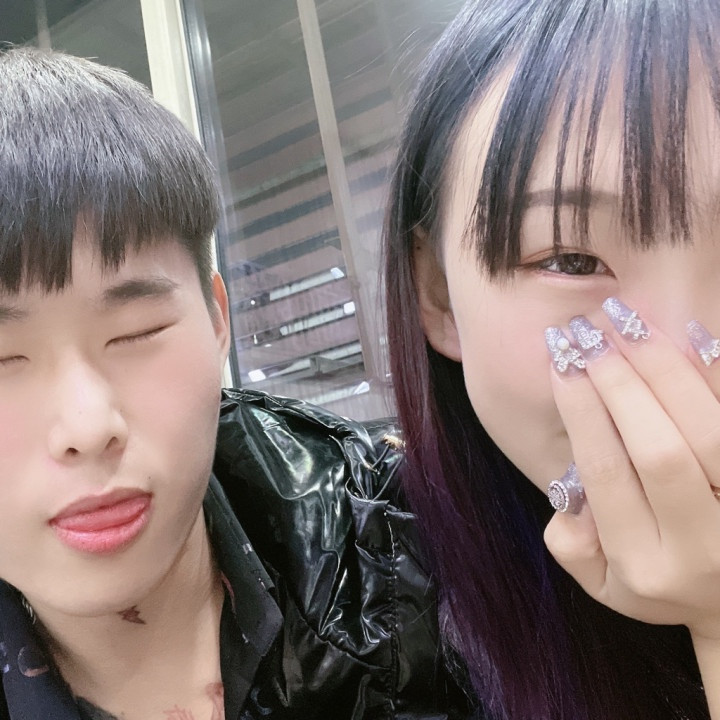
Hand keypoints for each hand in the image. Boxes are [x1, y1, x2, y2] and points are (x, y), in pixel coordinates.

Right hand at [544, 305, 719, 640]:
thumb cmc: (660, 579)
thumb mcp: (603, 585)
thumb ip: (571, 546)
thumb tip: (570, 495)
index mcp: (645, 566)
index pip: (607, 474)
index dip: (582, 413)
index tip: (561, 363)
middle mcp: (703, 547)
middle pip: (659, 450)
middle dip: (618, 384)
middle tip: (589, 336)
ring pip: (710, 432)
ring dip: (665, 369)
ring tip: (627, 324)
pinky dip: (716, 375)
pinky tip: (689, 335)